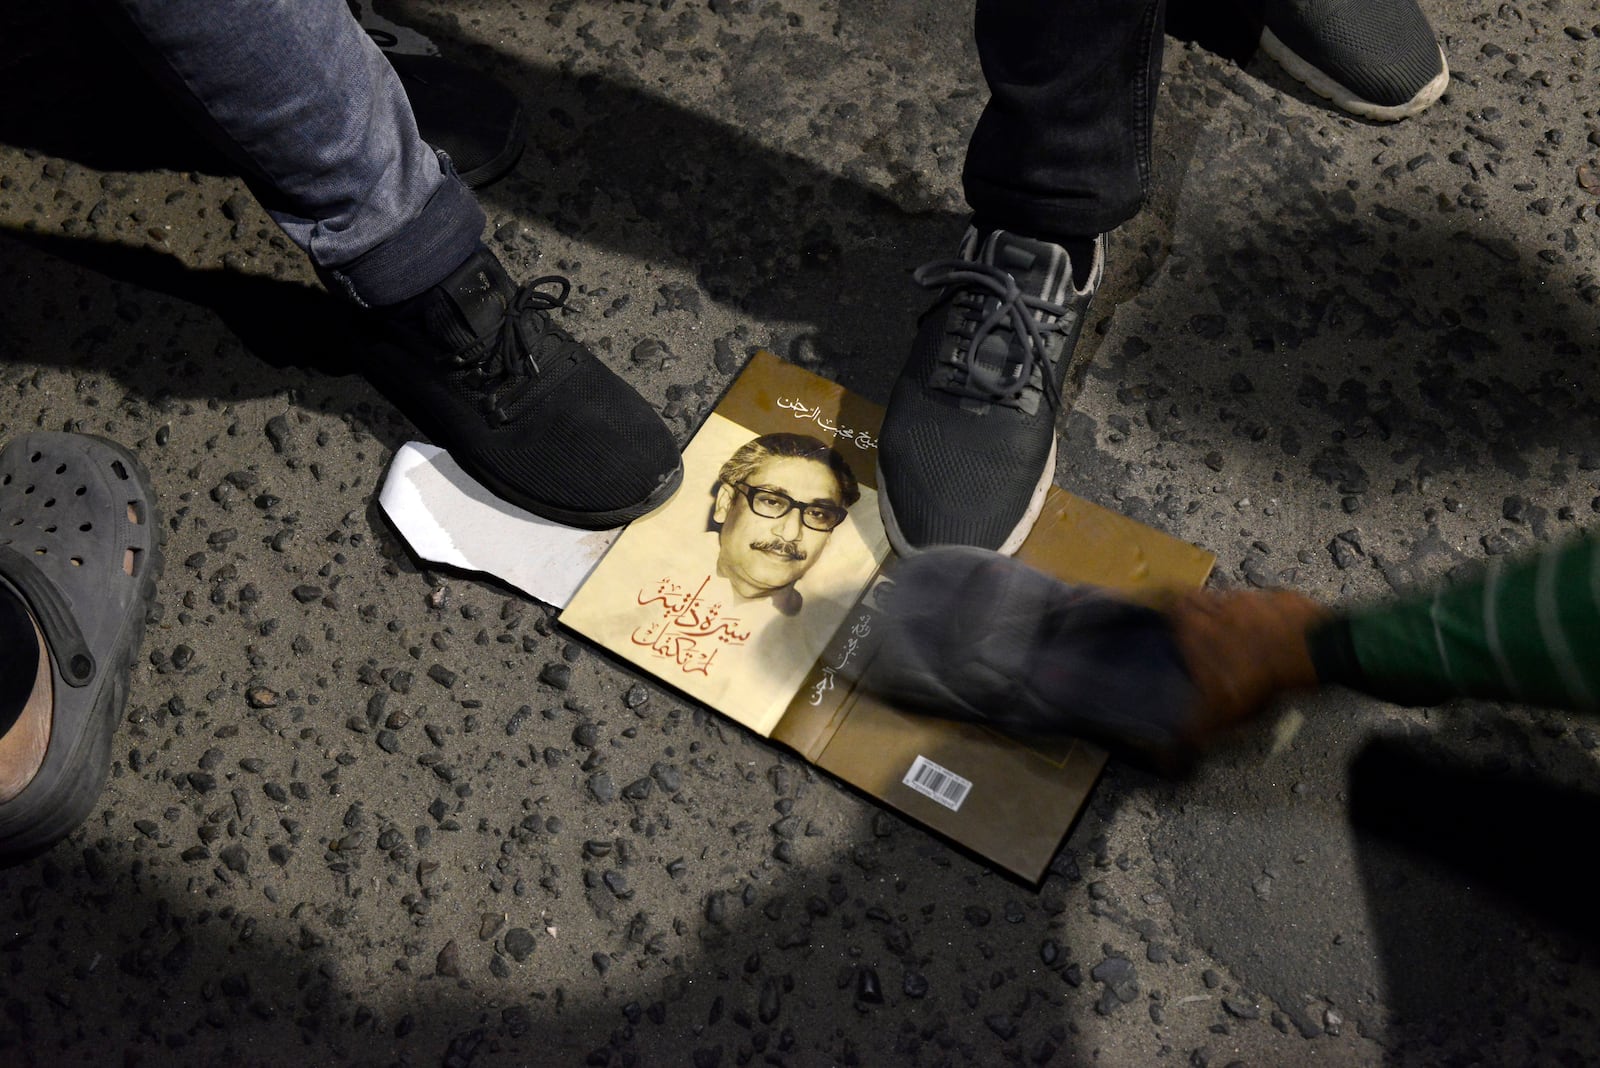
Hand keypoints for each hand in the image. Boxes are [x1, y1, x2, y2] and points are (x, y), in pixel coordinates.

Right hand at [1162, 587, 1331, 746]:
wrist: (1311, 650)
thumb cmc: (1256, 677)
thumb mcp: (1220, 714)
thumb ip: (1192, 734)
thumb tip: (1166, 763)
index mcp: (1194, 625)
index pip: (1165, 602)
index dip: (1159, 602)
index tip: (1156, 607)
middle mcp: (1218, 605)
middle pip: (1195, 597)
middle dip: (1193, 609)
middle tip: (1194, 625)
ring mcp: (1251, 598)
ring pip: (1229, 599)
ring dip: (1228, 613)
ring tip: (1233, 632)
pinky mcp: (1280, 598)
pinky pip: (1263, 603)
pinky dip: (1262, 615)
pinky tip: (1269, 633)